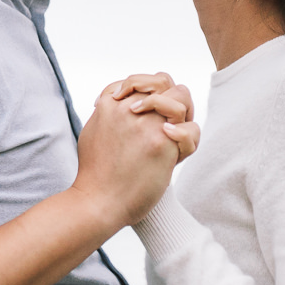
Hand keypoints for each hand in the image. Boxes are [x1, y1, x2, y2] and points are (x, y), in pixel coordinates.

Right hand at [73, 84, 198, 226]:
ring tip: (172, 137)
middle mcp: (128, 108)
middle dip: (171, 98)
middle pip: (164, 81)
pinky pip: (191, 128)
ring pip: (181, 97)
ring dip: (183, 116)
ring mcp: (147, 124)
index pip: (141, 81)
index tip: (145, 115)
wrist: (98, 203)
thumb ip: (107, 111)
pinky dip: (189, 139)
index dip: (150, 94)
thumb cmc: (96, 173)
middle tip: (167, 123)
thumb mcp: (92, 131)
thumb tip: (117, 98)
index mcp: (110, 104)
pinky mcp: (162, 143)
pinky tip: (175, 152)